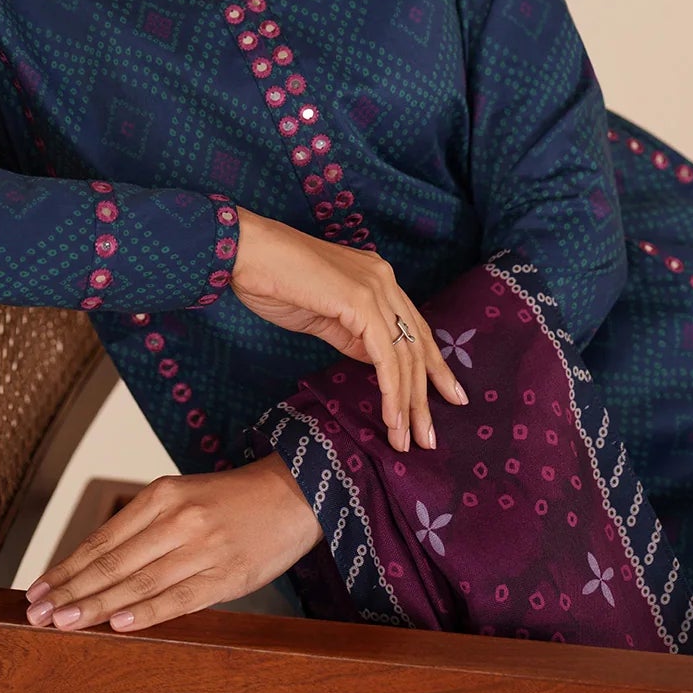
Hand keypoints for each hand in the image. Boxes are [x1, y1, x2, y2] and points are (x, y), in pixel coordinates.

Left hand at [23, 454, 324, 633]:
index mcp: (162, 495)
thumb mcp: (184, 496)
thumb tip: (94, 568)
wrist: (297, 493)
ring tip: (64, 624)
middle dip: (70, 591)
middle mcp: (178, 519)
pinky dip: (148, 613)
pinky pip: (180, 598)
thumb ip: (144, 527)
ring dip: (97, 606)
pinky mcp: (228, 575)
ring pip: (139, 583)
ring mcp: (203, 547)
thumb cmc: (233, 500)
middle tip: (37, 615)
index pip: (101, 540)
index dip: (65, 569)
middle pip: (112, 563)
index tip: (36, 592)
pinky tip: (121, 625)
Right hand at [229, 207, 468, 452]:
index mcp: (378, 279)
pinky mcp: (361, 302)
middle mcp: (384, 280)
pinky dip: (391, 391)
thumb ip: (353, 335)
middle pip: (417, 346)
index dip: (432, 367)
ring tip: (407, 440)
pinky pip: (385, 356)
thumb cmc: (274, 282)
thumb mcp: (323, 316)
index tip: (447, 397)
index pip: (415, 329)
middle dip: (425, 396)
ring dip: (408, 404)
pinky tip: (392, 419)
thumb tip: (377, 363)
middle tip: (430, 437)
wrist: (246, 252)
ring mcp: (375, 288)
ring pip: (405, 356)